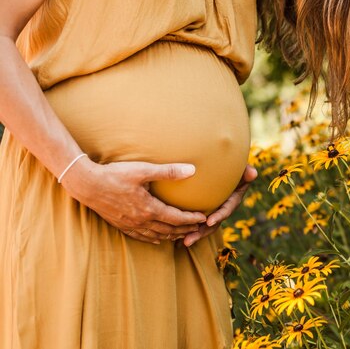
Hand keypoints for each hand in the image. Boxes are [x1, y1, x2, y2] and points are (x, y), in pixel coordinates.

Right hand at [61, 157, 207, 243]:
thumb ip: (169, 171)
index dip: (192, 219)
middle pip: (169, 229)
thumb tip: (192, 170)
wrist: (86, 184)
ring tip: (183, 234)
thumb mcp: (143, 170)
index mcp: (149, 208)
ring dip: (171, 236)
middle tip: (199, 228)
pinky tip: (157, 239)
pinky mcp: (120, 225)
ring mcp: (130, 225)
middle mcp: (141, 220)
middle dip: (185, 229)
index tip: (204, 218)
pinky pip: (140, 237)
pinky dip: (153, 239)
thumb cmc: (115, 174)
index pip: (176, 218)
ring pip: (156, 236)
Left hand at [183, 164, 257, 246]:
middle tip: (188, 240)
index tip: (209, 221)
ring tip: (180, 243)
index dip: (219, 216)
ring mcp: (213, 212)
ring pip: (203, 226)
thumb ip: (246, 172)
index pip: (227, 209)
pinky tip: (174, 237)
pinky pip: (195, 222)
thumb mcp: (241, 168)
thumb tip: (253, 173)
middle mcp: (223, 208)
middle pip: (213, 223)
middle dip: (201, 233)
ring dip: (193, 235)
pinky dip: (186, 229)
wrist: (223, 168)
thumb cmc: (233, 168)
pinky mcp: (203, 212)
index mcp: (232, 200)